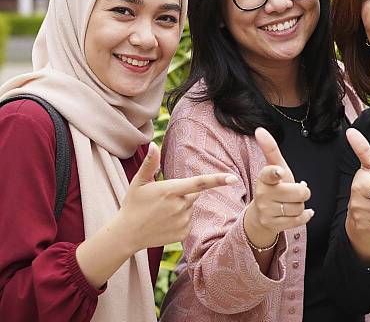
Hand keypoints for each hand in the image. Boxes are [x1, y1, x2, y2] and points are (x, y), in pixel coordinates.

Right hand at [115, 142, 237, 252]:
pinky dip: (180, 220)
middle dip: (184, 193)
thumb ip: (150, 163)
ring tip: (161, 212)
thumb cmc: (133, 204)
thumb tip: (153, 145)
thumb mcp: (139, 182)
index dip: (217, 180)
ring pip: (190, 208)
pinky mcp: (183, 234)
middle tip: (164, 198)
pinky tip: (164, 222)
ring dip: (181, 207)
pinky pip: (188, 221)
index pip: (199, 183)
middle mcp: (179, 206)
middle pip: (193, 193)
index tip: (233, 178)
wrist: (126, 234)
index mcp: (170, 190)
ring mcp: (182, 222)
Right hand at [244, 127, 313, 248]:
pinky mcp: (273, 225)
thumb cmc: (273, 185)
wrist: (261, 214)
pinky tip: (301, 212)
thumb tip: (259, 129)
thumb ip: (270, 149)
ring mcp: (267, 211)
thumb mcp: (274, 167)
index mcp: (264, 177)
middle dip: (302, 191)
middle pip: (298, 192)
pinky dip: (304, 216)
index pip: (269, 173)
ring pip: (299, 207)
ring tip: (292, 202)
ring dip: (301, 205)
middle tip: (297, 190)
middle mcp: (262, 194)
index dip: (275, 173)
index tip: (279, 173)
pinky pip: (298, 220)